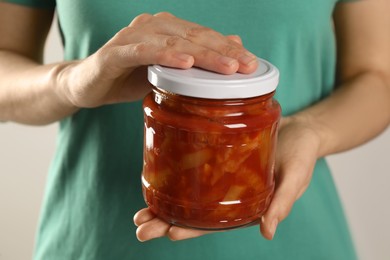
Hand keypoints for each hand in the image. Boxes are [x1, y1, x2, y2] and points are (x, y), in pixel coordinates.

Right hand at [55, 12, 257, 107]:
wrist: (89, 85)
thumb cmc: (130, 78)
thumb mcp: (168, 72)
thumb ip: (194, 60)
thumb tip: (231, 47)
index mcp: (167, 31)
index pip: (204, 36)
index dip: (228, 49)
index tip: (252, 64)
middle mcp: (152, 27)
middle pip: (194, 36)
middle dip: (223, 52)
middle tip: (246, 66)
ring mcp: (133, 36)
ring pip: (173, 42)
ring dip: (202, 54)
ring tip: (226, 68)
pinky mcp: (115, 52)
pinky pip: (143, 52)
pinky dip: (164, 56)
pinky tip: (184, 64)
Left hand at [133, 116, 321, 240]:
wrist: (300, 128)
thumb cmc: (302, 154)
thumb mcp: (296, 178)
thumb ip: (282, 203)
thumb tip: (268, 232)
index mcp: (247, 207)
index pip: (215, 224)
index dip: (192, 230)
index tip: (169, 233)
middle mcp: (229, 197)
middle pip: (193, 214)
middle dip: (166, 222)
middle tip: (140, 227)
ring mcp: (221, 178)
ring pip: (188, 196)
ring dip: (164, 203)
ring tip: (140, 212)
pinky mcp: (218, 158)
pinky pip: (194, 170)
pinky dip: (175, 177)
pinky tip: (157, 178)